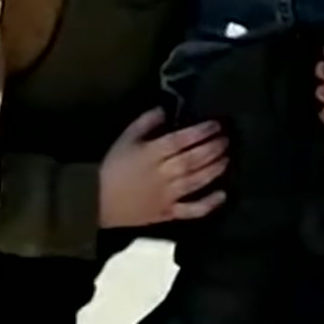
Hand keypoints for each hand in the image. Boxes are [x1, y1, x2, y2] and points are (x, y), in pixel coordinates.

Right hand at [98, 107, 228, 227]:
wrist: (97, 202)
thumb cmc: (113, 167)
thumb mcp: (124, 139)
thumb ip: (145, 122)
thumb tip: (165, 109)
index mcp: (150, 154)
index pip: (180, 141)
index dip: (200, 132)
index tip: (216, 125)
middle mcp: (162, 174)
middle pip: (192, 160)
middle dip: (212, 149)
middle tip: (227, 140)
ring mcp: (167, 196)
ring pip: (195, 181)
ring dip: (214, 170)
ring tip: (227, 158)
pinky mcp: (168, 213)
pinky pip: (191, 210)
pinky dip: (208, 204)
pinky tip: (222, 195)